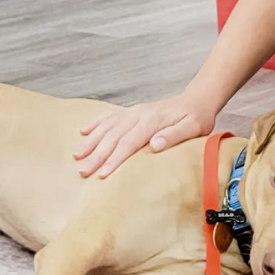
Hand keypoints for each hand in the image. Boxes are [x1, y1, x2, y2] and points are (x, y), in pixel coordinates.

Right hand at [75, 93, 216, 177]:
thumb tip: (154, 145)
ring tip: (77, 155)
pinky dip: (96, 123)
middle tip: (83, 171)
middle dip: (97, 154)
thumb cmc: (197, 118)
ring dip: (92, 140)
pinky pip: (110, 116)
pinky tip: (83, 131)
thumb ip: (174, 136)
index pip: (129, 143)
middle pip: (113, 136)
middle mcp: (139, 114)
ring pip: (107, 126)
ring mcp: (134, 111)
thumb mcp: (193, 128)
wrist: (197, 100)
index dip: (114, 159)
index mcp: (153, 121)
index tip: (102, 174)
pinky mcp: (132, 111)